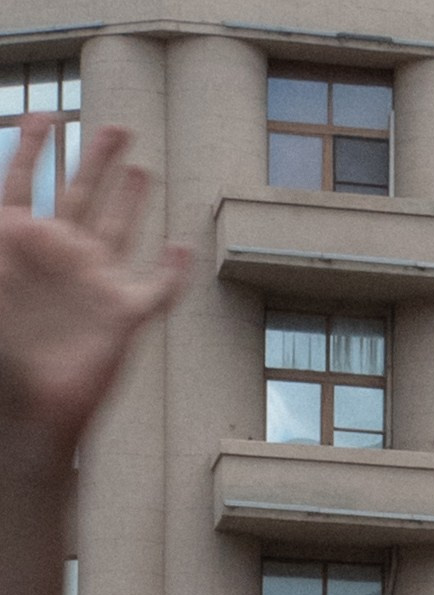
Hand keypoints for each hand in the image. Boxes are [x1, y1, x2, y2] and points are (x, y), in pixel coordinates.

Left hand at [0, 120, 187, 477]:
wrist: (36, 410)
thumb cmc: (7, 354)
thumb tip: (0, 214)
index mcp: (21, 242)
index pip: (23, 181)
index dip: (32, 147)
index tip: (43, 115)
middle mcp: (62, 255)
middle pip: (80, 193)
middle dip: (97, 158)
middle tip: (114, 126)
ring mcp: (95, 282)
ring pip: (118, 226)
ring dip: (129, 197)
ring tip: (139, 166)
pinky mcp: (124, 315)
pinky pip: (156, 288)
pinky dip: (173, 271)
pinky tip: (184, 249)